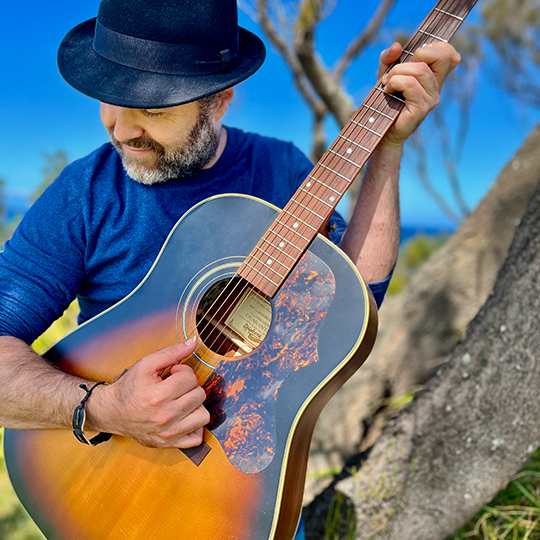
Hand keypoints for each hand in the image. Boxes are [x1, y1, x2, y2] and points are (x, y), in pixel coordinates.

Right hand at [90, 338, 209, 448]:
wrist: (111, 412)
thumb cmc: (129, 387)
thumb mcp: (146, 364)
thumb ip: (172, 352)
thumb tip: (194, 342)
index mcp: (158, 396)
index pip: (190, 379)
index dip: (183, 372)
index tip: (172, 374)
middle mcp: (164, 417)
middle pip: (199, 395)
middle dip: (189, 387)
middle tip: (175, 387)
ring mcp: (168, 433)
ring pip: (203, 416)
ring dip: (195, 406)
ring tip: (181, 401)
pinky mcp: (169, 444)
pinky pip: (197, 438)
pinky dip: (194, 426)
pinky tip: (184, 417)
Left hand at [377, 42, 460, 147]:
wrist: (381, 130)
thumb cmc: (386, 102)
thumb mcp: (386, 74)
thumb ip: (389, 58)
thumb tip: (397, 46)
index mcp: (434, 78)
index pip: (449, 53)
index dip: (433, 47)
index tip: (412, 57)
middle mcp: (437, 87)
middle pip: (441, 55)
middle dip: (415, 55)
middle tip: (396, 70)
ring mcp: (432, 99)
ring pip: (419, 70)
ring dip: (396, 72)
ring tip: (387, 82)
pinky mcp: (422, 108)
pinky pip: (410, 84)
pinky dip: (394, 82)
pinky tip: (387, 90)